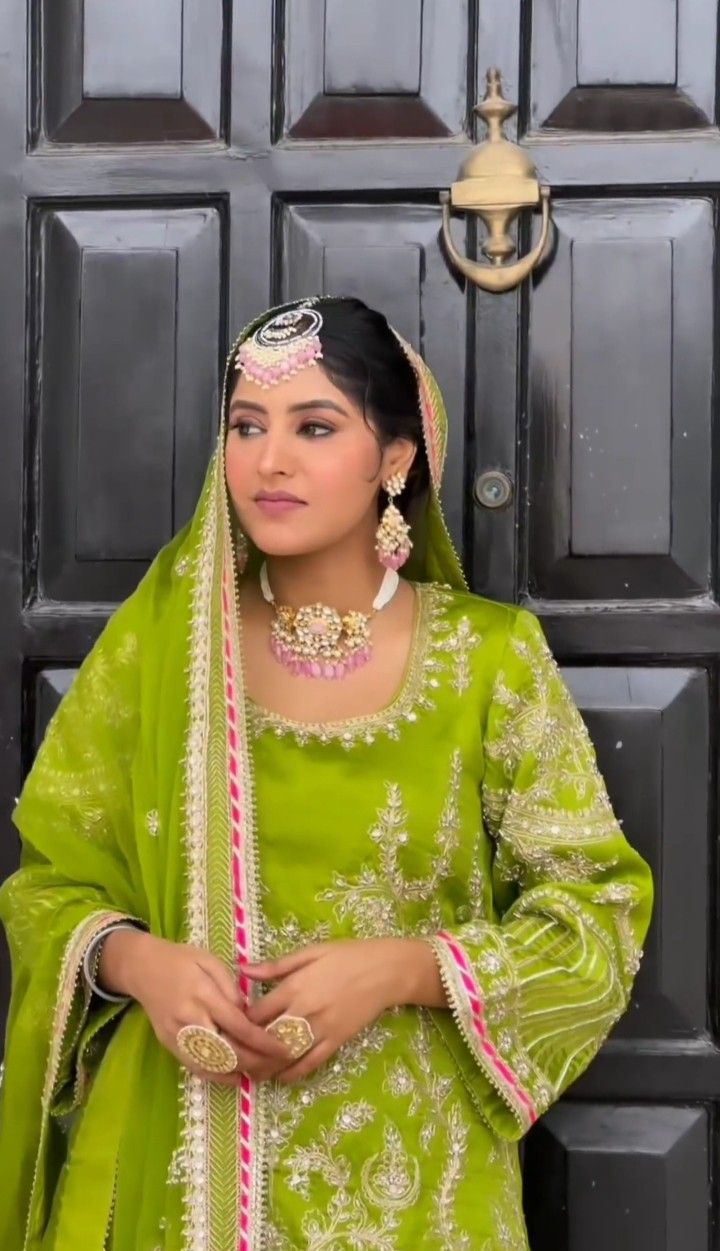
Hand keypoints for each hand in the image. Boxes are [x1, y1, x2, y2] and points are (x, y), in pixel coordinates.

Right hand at [102, 929, 289, 1084]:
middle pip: (227, 1050)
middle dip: (256, 1062)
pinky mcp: (169, 1045)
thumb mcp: (210, 961)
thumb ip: (230, 987)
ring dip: (240, 1072)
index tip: (284, 1049)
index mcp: (203, 994)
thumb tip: (248, 1012)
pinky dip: (218, 1076)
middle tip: (278, 1065)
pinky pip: (196, 1067)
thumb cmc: (181, 960)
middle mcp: (189, 1018)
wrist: (142, 968)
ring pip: (212, 1064)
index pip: (238, 1025)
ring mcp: (177, 1035)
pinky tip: (237, 1077)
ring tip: (264, 1072)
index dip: (263, 1041)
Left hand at [242, 937, 442, 1083]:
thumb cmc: (346, 955)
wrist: (385, 970)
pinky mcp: (336, 1042)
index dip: (239, 1022)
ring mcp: (321, 1030)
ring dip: (266, 1068)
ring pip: (286, 1056)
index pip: (257, 1013)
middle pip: (266, 1039)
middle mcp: (304, 1012)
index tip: (231, 1026)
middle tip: (233, 1058)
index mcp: (294, 987)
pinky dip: (293, 1074)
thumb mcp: (310, 953)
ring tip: (250, 1073)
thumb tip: (243, 970)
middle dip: (247, 1051)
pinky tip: (280, 1078)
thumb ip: (276, 966)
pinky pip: (311, 1063)